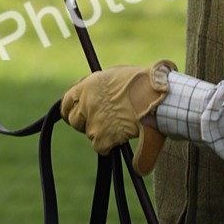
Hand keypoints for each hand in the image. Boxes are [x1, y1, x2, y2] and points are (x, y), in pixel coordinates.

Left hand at [61, 60, 177, 174]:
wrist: (156, 97)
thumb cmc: (142, 84)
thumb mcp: (116, 76)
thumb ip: (101, 88)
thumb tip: (98, 94)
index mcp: (88, 85)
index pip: (67, 101)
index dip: (71, 109)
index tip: (77, 114)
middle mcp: (87, 102)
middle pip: (74, 120)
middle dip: (84, 123)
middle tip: (100, 123)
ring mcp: (94, 120)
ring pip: (89, 134)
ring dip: (99, 134)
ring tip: (116, 127)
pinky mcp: (104, 136)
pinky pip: (99, 147)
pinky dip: (108, 146)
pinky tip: (120, 138)